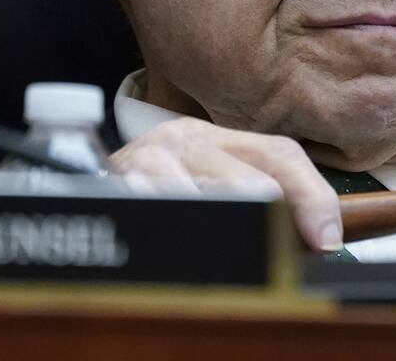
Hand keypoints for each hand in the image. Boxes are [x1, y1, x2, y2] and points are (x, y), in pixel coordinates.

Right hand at [109, 117, 343, 251]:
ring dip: (229, 239)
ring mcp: (149, 160)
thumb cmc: (154, 191)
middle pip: (255, 184)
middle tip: (276, 258)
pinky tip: (187, 250)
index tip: (328, 240)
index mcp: (214, 136)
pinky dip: (185, 240)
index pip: (280, 155)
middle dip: (272, 228)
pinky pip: (167, 212)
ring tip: (226, 258)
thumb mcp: (207, 181)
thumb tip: (321, 238)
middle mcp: (183, 139)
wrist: (67, 179)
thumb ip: (263, 199)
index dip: (313, 197)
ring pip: (217, 204)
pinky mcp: (121, 186)